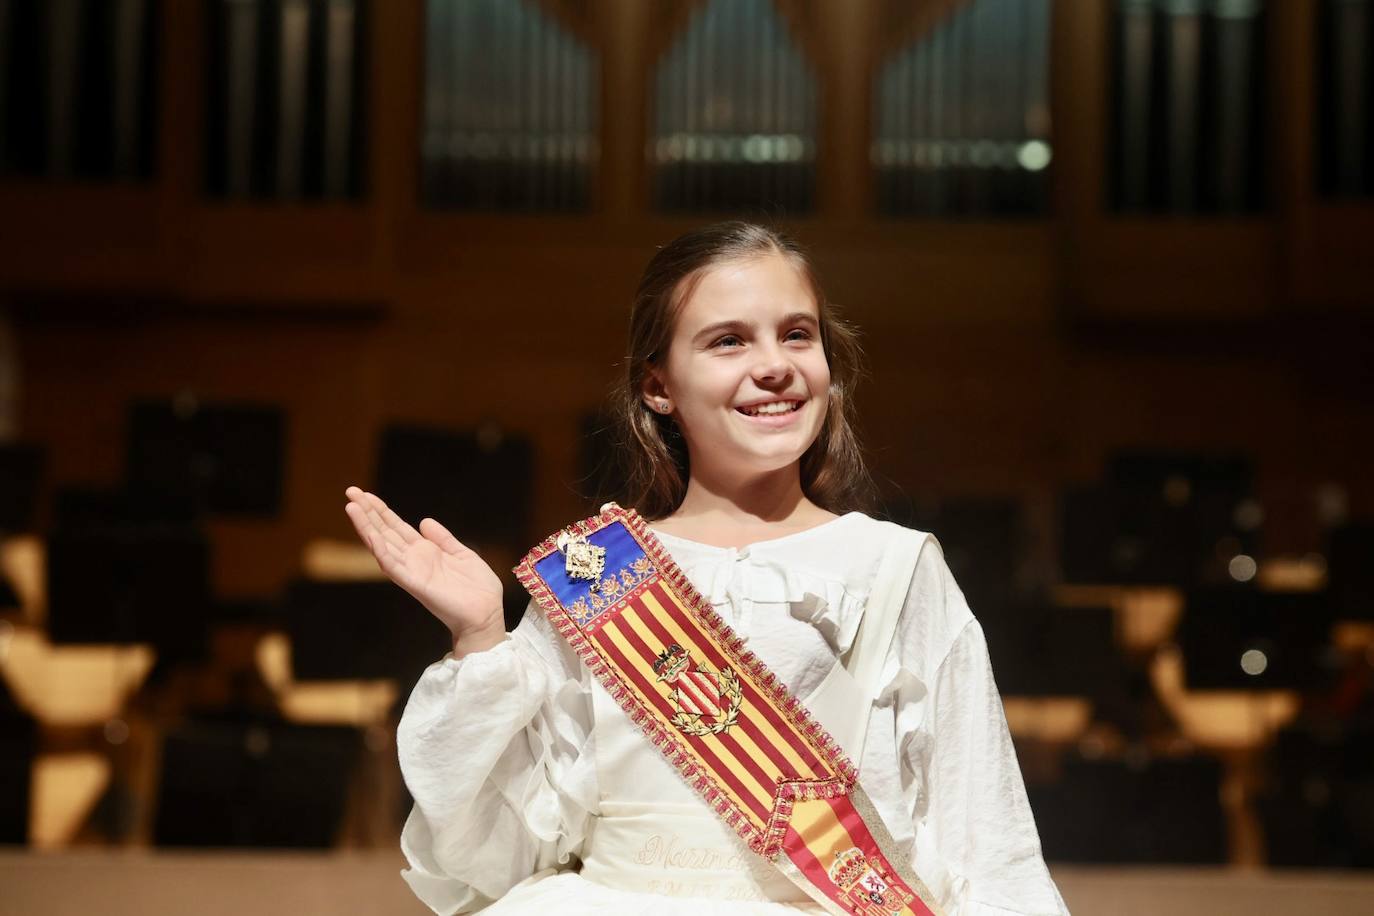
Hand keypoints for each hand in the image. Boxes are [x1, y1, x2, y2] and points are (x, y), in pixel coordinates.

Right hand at [343, 486, 505, 655]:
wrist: (486, 614)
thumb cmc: (477, 589)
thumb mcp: (462, 554)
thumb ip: (443, 539)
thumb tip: (424, 521)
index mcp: (425, 552)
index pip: (397, 528)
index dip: (382, 511)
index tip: (366, 495)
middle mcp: (414, 560)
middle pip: (385, 532)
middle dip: (368, 513)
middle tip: (351, 491)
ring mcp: (411, 571)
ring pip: (382, 545)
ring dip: (366, 527)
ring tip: (352, 507)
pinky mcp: (414, 584)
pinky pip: (392, 565)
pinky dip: (380, 549)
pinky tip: (370, 534)